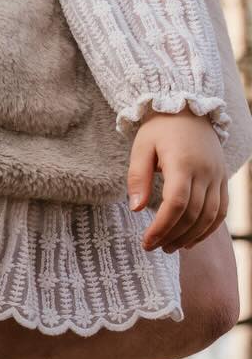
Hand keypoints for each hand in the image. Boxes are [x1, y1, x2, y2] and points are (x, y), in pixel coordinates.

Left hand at [128, 111, 227, 253]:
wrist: (188, 110)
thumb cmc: (159, 130)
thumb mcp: (141, 148)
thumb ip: (137, 178)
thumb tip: (136, 209)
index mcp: (183, 163)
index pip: (176, 204)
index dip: (162, 227)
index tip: (146, 242)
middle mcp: (205, 171)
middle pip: (193, 213)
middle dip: (172, 235)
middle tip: (153, 247)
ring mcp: (217, 176)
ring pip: (209, 216)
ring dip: (190, 236)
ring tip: (169, 247)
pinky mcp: (223, 179)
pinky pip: (221, 210)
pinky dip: (208, 228)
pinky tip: (191, 240)